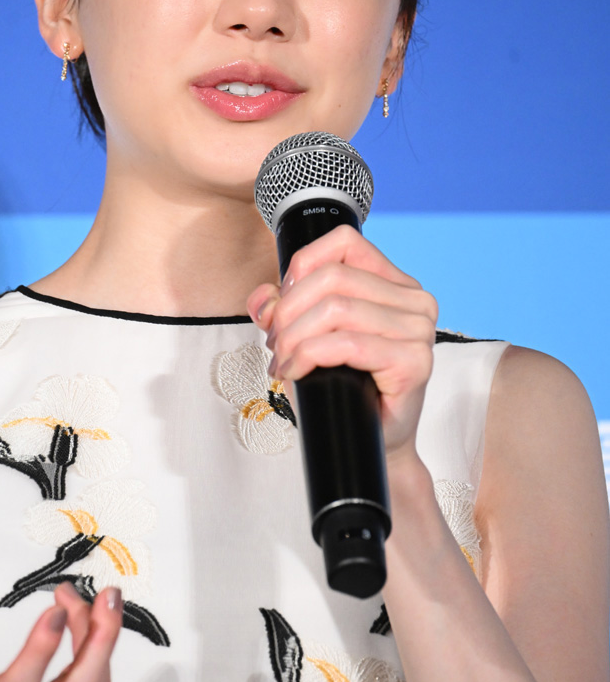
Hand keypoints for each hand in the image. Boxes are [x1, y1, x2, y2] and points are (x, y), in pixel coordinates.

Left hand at [247, 225, 437, 459]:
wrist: (375, 439)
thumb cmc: (347, 387)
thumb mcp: (309, 336)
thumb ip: (285, 308)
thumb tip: (263, 298)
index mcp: (396, 283)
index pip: (344, 242)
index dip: (302, 266)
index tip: (283, 302)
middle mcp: (415, 300)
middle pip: (332, 277)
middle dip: (289, 310)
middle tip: (276, 343)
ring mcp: (419, 330)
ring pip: (336, 308)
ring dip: (295, 337)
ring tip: (284, 361)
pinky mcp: (414, 362)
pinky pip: (347, 344)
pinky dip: (309, 356)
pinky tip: (296, 372)